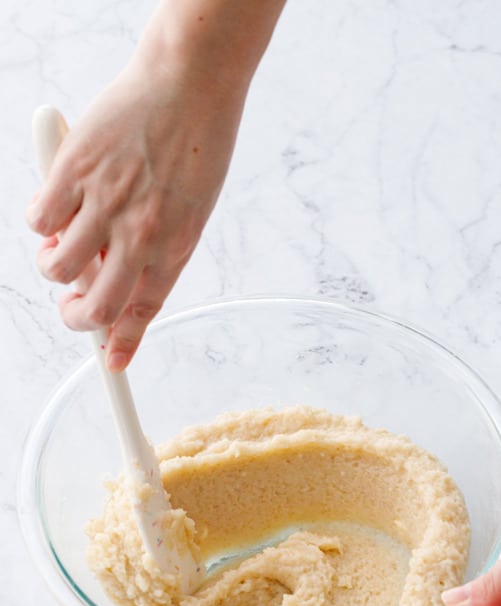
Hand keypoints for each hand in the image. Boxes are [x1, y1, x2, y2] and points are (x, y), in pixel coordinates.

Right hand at [26, 24, 247, 370]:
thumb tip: (114, 276)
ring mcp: (103, 204)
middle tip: (73, 306)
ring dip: (54, 264)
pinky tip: (59, 200)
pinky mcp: (73, 172)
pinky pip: (37, 219)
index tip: (113, 362)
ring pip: (56, 268)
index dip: (123, 344)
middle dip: (76, 319)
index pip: (142, 313)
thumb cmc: (197, 146)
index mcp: (173, 249)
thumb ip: (155, 249)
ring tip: (65, 241)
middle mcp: (139, 235)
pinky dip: (41, 220)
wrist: (190, 83)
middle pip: (94, 308)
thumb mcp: (190, 211)